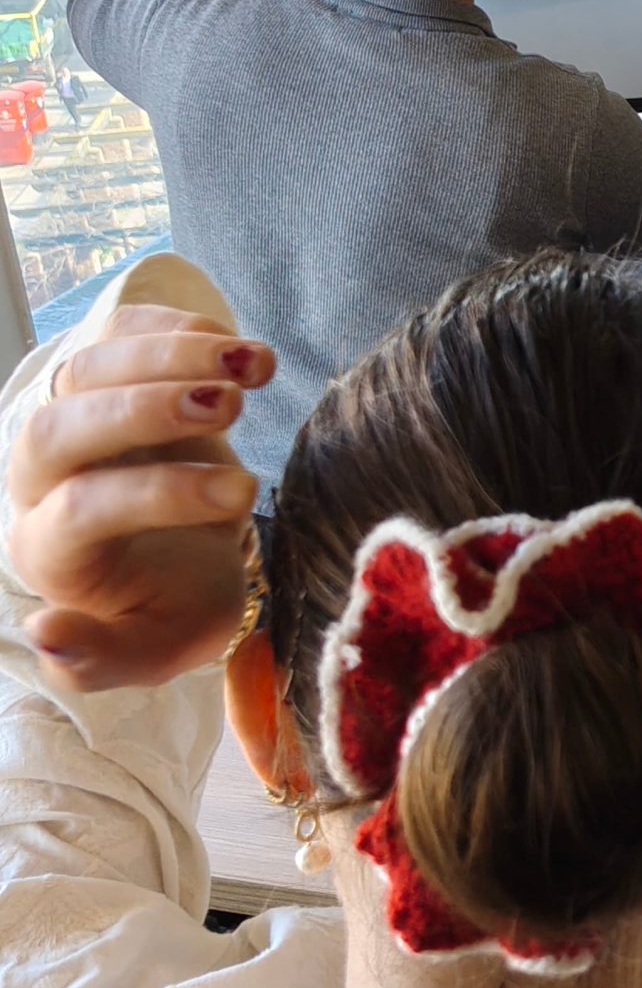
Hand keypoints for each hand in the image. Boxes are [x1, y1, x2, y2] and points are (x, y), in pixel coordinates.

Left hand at [7, 307, 271, 691]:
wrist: (186, 550)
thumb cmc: (175, 602)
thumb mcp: (158, 647)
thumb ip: (106, 659)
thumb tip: (48, 635)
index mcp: (52, 552)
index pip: (82, 510)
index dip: (160, 494)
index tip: (244, 495)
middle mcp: (41, 482)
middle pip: (58, 430)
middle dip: (143, 410)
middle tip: (228, 407)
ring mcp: (71, 418)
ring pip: (87, 369)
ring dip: (170, 357)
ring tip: (255, 366)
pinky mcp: (106, 376)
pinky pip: (119, 331)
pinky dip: (177, 328)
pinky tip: (238, 349)